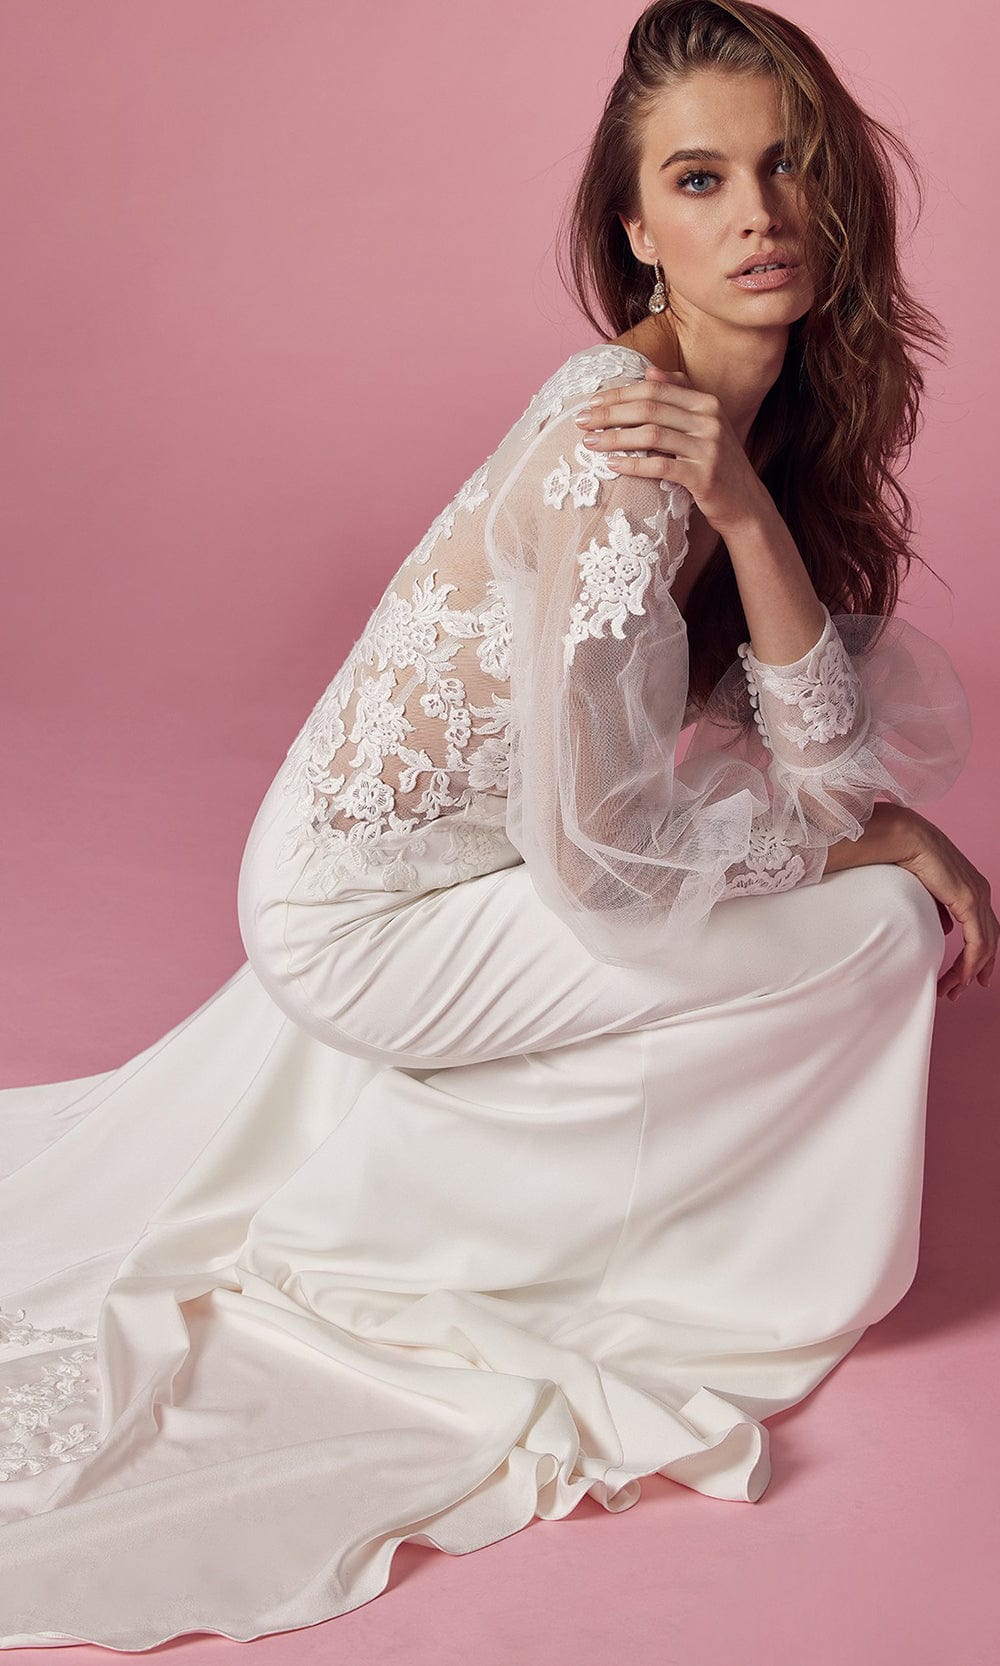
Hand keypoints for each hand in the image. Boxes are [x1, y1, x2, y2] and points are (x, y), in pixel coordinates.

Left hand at [574, 363, 767, 536]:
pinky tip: (611, 465)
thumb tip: (649, 372)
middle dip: (610, 413)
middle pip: (649, 409)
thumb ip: (681, 397)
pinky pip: (659, 467)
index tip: (592, 401)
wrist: (745, 505)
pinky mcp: (703, 476)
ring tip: (589, 443)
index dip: (619, 394)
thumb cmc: (716, 465)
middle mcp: (710, 420)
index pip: (654, 390)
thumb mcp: (704, 426)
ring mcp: (708, 448)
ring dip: (614, 438)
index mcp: (707, 403)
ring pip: (651, 435)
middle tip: (581, 421)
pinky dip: (632, 465)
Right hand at [893, 809, 996, 1000]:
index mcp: (972, 887)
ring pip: (986, 946)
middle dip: (976, 970)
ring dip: (970, 972)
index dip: (978, 956)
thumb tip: (946, 929)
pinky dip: (971, 963)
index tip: (969, 978)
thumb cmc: (905, 857)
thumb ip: (940, 911)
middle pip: (989, 941)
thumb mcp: (925, 891)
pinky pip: (978, 942)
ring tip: (953, 990)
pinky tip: (963, 978)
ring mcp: (978, 896)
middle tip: (960, 991)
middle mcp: (981, 892)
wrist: (903, 837)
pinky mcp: (969, 901)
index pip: (984, 929)